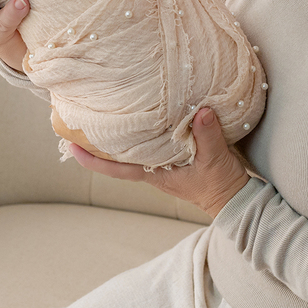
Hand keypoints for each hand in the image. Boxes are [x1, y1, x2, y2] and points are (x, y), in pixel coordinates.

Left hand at [68, 107, 250, 217]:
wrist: (235, 198)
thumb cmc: (220, 185)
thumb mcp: (214, 160)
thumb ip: (207, 136)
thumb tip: (200, 111)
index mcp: (154, 173)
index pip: (116, 168)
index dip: (92, 160)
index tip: (71, 146)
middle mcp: (153, 166)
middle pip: (118, 154)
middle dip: (98, 140)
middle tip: (79, 118)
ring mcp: (162, 161)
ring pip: (133, 146)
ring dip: (118, 133)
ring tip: (102, 109)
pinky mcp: (175, 153)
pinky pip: (152, 139)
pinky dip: (143, 127)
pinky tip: (142, 110)